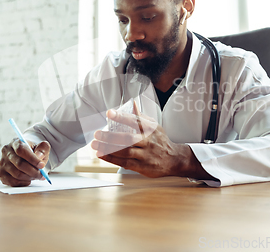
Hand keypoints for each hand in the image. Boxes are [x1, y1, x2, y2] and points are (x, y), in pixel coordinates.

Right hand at [0, 138, 50, 186]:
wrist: (25, 157)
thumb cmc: (34, 151)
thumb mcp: (41, 147)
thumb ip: (43, 149)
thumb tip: (39, 156)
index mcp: (15, 142)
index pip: (21, 150)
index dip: (32, 159)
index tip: (42, 165)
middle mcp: (6, 152)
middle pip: (19, 164)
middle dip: (33, 171)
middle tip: (42, 175)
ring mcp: (2, 163)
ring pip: (17, 174)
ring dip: (29, 177)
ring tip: (36, 176)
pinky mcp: (2, 174)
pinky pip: (12, 182)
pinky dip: (23, 183)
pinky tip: (29, 179)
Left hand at [91, 101, 210, 178]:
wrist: (174, 159)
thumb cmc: (160, 141)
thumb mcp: (154, 126)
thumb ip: (141, 116)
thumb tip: (132, 103)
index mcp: (150, 129)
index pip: (135, 120)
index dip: (122, 116)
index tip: (110, 113)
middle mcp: (148, 141)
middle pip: (128, 138)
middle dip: (110, 136)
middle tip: (97, 133)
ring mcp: (145, 155)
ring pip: (125, 151)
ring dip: (108, 148)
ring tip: (95, 145)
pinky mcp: (142, 166)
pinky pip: (125, 162)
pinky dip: (112, 159)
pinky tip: (102, 155)